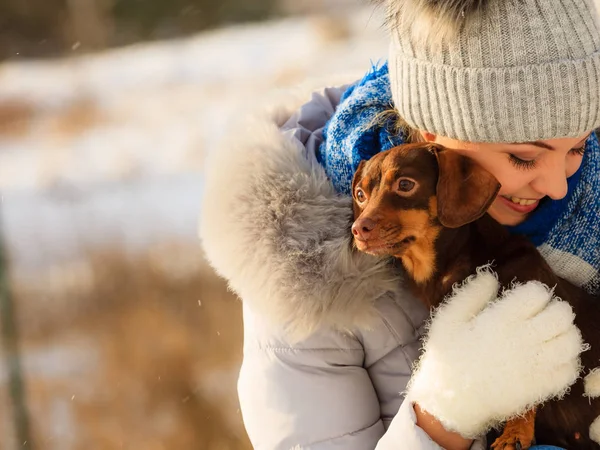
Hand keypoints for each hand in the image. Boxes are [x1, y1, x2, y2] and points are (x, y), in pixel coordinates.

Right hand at [407, 268, 584, 437]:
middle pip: (562, 315)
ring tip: (551, 335)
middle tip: (543, 315)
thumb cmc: (447, 356)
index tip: (526, 300)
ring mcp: (535, 365)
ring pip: (571, 341)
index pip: (538, 293)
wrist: (451, 399)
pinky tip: (552, 358)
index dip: (535, 292)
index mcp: (500, 319)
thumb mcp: (448, 319)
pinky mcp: (540, 386)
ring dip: (565, 333)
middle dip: (555, 309)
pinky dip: (567, 361)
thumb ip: (471, 295)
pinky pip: (570, 370)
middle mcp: (523, 339)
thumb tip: (491, 277)